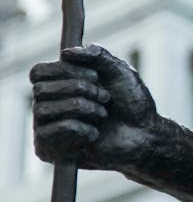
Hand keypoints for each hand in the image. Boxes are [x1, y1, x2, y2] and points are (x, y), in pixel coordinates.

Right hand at [30, 45, 159, 170]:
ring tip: (103, 115)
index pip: (38, 73)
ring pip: (42, 109)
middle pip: (40, 89)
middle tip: (106, 97)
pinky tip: (95, 133)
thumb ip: (97, 55)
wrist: (145, 135)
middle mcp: (52, 103)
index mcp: (63, 82)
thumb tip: (65, 53)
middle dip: (78, 89)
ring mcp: (51, 126)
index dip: (63, 70)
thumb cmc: (133, 103)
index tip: (94, 75)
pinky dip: (77, 129)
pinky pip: (47, 132)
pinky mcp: (53, 148)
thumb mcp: (119, 71)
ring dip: (81, 108)